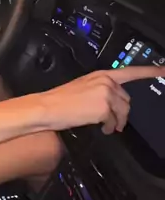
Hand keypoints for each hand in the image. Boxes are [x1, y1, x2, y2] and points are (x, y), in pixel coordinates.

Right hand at [41, 67, 164, 134]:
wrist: (47, 107)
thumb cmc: (60, 99)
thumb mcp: (83, 87)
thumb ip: (100, 89)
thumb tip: (112, 102)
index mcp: (102, 74)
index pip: (131, 71)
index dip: (151, 71)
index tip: (164, 70)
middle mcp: (107, 82)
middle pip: (127, 100)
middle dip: (122, 112)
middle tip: (113, 121)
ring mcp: (106, 95)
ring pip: (123, 112)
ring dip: (117, 122)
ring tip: (107, 126)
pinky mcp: (104, 109)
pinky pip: (114, 123)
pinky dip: (109, 128)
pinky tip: (100, 128)